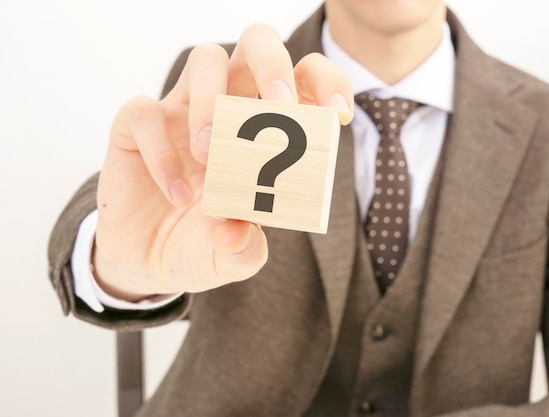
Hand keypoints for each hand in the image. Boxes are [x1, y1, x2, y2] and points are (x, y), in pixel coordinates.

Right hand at [93, 24, 353, 300]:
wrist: (147, 262)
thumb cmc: (202, 246)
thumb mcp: (231, 256)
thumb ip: (244, 248)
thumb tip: (238, 231)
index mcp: (264, 128)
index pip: (304, 81)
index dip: (328, 85)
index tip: (338, 115)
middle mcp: (228, 107)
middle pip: (258, 44)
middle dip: (274, 64)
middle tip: (280, 104)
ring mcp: (182, 110)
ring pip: (206, 59)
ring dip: (213, 103)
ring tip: (210, 158)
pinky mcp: (136, 124)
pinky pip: (145, 112)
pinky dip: (162, 150)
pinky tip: (176, 192)